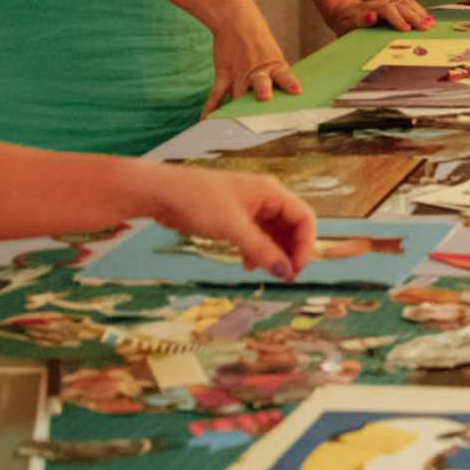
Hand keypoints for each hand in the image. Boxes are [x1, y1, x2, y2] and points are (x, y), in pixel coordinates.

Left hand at [129, 163, 316, 276]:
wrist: (163, 193)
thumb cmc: (198, 201)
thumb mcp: (232, 227)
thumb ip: (261, 249)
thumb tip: (285, 272)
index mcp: (271, 192)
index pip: (304, 217)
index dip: (306, 244)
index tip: (295, 269)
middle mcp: (265, 199)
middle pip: (292, 227)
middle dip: (290, 252)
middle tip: (284, 277)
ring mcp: (250, 208)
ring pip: (275, 234)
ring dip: (274, 254)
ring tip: (265, 273)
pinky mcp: (235, 218)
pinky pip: (258, 237)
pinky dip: (257, 252)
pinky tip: (247, 265)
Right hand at [203, 0, 302, 109]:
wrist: (235, 20)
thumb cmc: (259, 40)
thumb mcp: (274, 56)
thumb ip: (276, 78)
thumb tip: (281, 101)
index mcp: (276, 66)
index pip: (284, 77)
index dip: (290, 84)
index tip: (297, 91)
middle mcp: (258, 72)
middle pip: (260, 87)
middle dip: (262, 95)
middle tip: (264, 101)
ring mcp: (239, 74)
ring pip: (238, 94)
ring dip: (237, 110)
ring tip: (235, 123)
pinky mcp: (223, 75)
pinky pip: (216, 94)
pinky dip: (210, 108)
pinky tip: (206, 120)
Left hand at [318, 0, 430, 34]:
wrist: (346, 11)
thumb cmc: (346, 21)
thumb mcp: (346, 23)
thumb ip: (358, 21)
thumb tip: (372, 16)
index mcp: (372, 7)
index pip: (388, 10)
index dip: (398, 19)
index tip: (407, 29)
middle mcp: (384, 2)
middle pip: (402, 6)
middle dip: (415, 17)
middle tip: (426, 28)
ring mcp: (391, 1)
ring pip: (408, 4)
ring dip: (420, 13)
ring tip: (431, 23)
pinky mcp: (396, 4)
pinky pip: (410, 5)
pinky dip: (420, 10)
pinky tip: (428, 18)